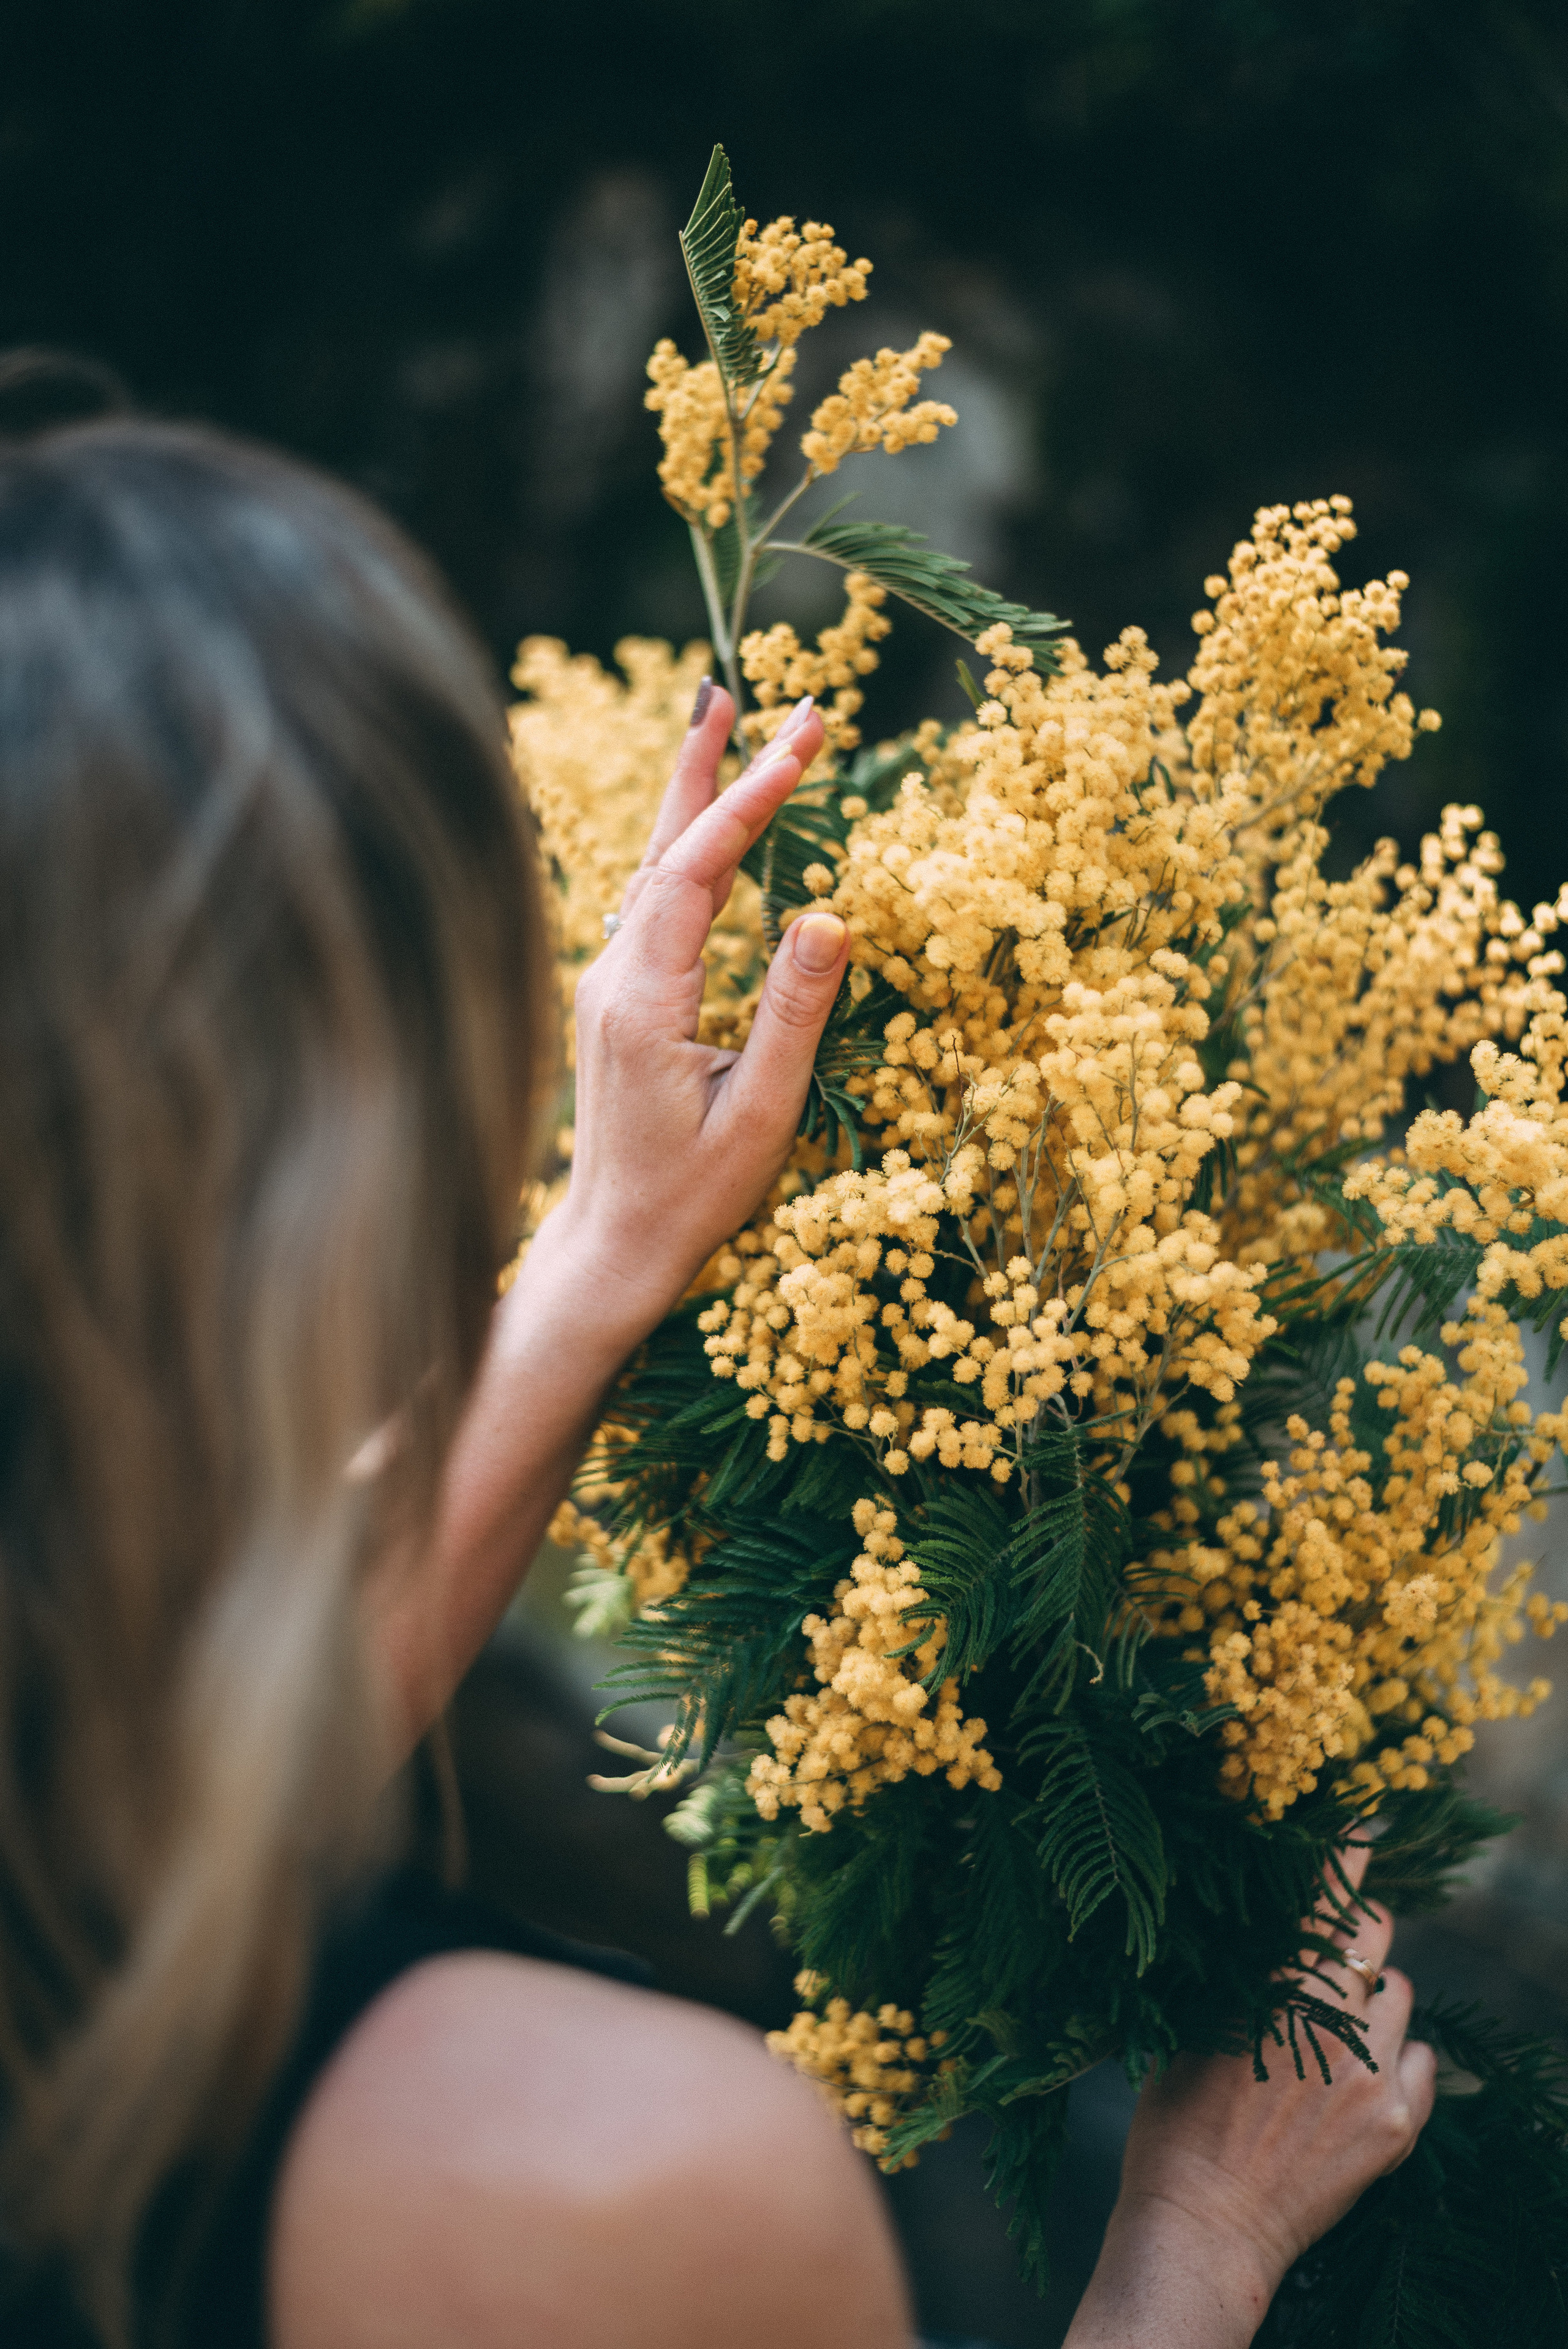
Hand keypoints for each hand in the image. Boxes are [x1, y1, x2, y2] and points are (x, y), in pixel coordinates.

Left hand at [553, 680, 847, 1347]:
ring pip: (649, 869)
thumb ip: (794, 1015)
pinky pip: (650, 901)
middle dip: (714, 769)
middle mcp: (613, 978)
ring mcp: (607, 985)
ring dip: (690, 797)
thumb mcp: (760, 1116)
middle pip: (662, 849)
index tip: (801, 741)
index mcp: (645, 1001)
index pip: (696, 872)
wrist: (612, 1245)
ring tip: (724, 723)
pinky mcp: (615, 998)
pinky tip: (704, 826)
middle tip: (757, 697)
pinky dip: (682, 847)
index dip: (748, 800)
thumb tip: (828, 916)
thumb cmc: (691, 1197)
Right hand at [1065, 1844, 1437, 2347]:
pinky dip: (1401, 2057)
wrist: (1203, 2227)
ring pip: (1397, 1994)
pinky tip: (1366, 2072)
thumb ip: (1234, 1979)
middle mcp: (1330, 2019)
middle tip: (1336, 1936)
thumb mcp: (1188, 2029)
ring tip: (1338, 2022)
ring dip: (1373, 1995)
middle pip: (1371, 1934)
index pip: (1323, 1896)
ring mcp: (1371, 2073)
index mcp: (1270, 1987)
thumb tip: (1257, 1933)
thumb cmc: (1174, 2126)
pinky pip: (1425, 2061)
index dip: (1344, 1855)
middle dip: (1357, 1924)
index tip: (1357, 1828)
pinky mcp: (1396, 2125)